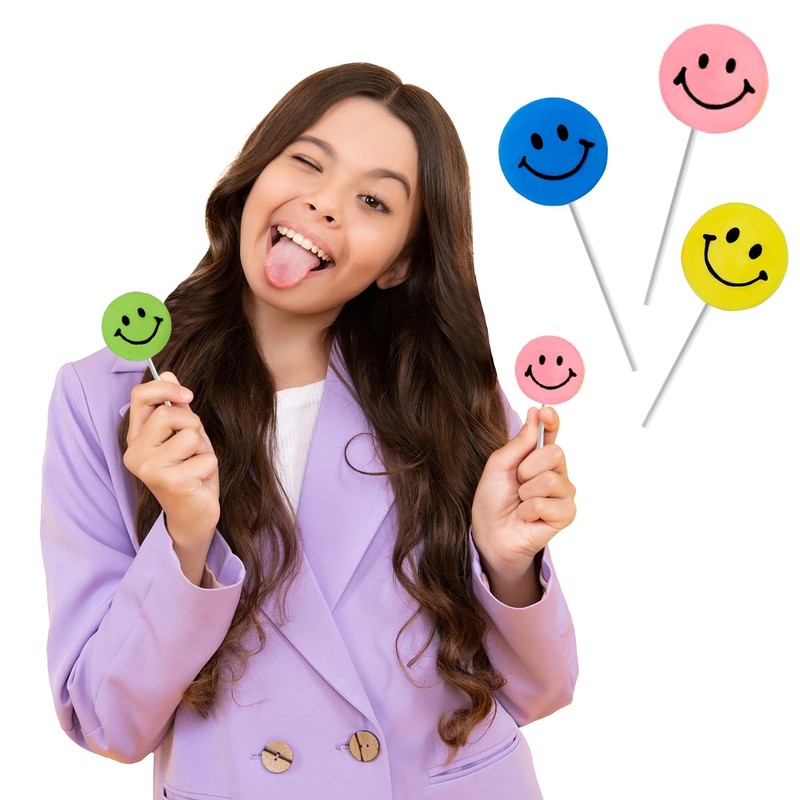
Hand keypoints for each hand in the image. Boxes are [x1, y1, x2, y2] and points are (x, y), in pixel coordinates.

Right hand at [123, 372, 219, 583]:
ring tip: (196, 465)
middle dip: (193, 424)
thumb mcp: (183, 435)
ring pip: (191, 434)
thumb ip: (175, 408)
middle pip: (170, 413)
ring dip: (204, 448)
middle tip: (194, 446)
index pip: (139, 397)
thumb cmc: (190, 472)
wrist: (193, 515)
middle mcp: (135, 453)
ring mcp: (150, 469)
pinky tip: (199, 481)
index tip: (187, 396)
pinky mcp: (171, 482)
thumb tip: (169, 374)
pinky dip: (210, 466)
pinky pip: (205, 457)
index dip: (165, 388)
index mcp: (135, 438)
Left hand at [471, 406, 575, 605]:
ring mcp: (563, 493)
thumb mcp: (498, 466)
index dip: (551, 421)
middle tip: (517, 483)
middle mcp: (556, 472)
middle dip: (527, 468)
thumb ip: (518, 443)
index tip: (544, 412)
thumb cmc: (492, 500)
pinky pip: (548, 504)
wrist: (489, 534)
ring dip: (526, 493)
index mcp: (538, 457)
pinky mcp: (566, 514)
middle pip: (555, 453)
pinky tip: (527, 517)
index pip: (551, 433)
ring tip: (521, 503)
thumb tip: (535, 413)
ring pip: (551, 479)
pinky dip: (529, 510)